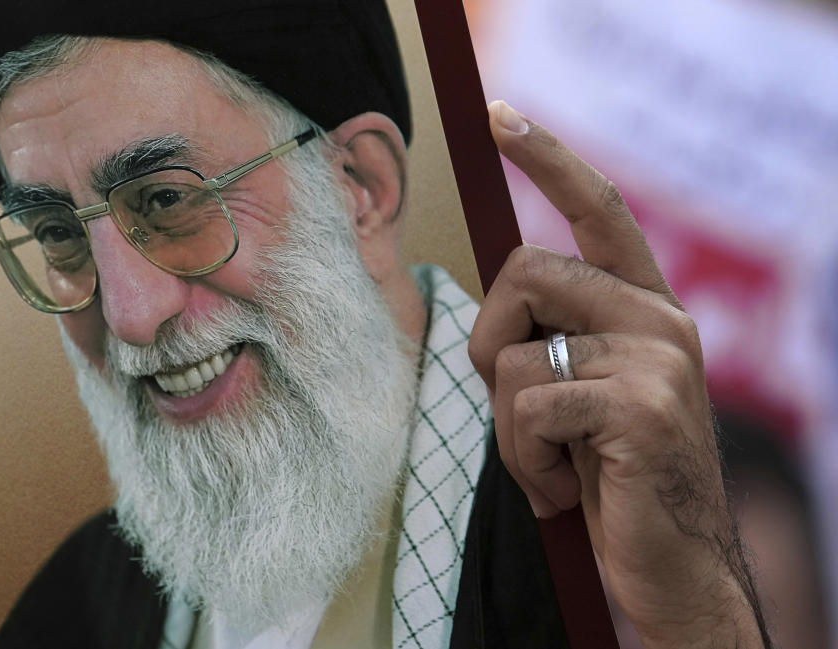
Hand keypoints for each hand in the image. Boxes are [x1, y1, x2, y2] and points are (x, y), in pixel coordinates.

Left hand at [468, 101, 768, 648]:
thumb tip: (504, 298)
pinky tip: (568, 489)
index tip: (502, 115)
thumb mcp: (582, 392)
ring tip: (555, 464)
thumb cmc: (609, 478)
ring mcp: (657, 359)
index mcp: (644, 309)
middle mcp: (660, 319)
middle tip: (518, 408)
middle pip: (524, 271)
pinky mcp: (642, 406)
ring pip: (517, 353)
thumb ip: (556, 335)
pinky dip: (526, 460)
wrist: (671, 567)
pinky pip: (530, 406)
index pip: (598, 212)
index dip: (550, 160)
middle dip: (490, 342)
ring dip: (510, 426)